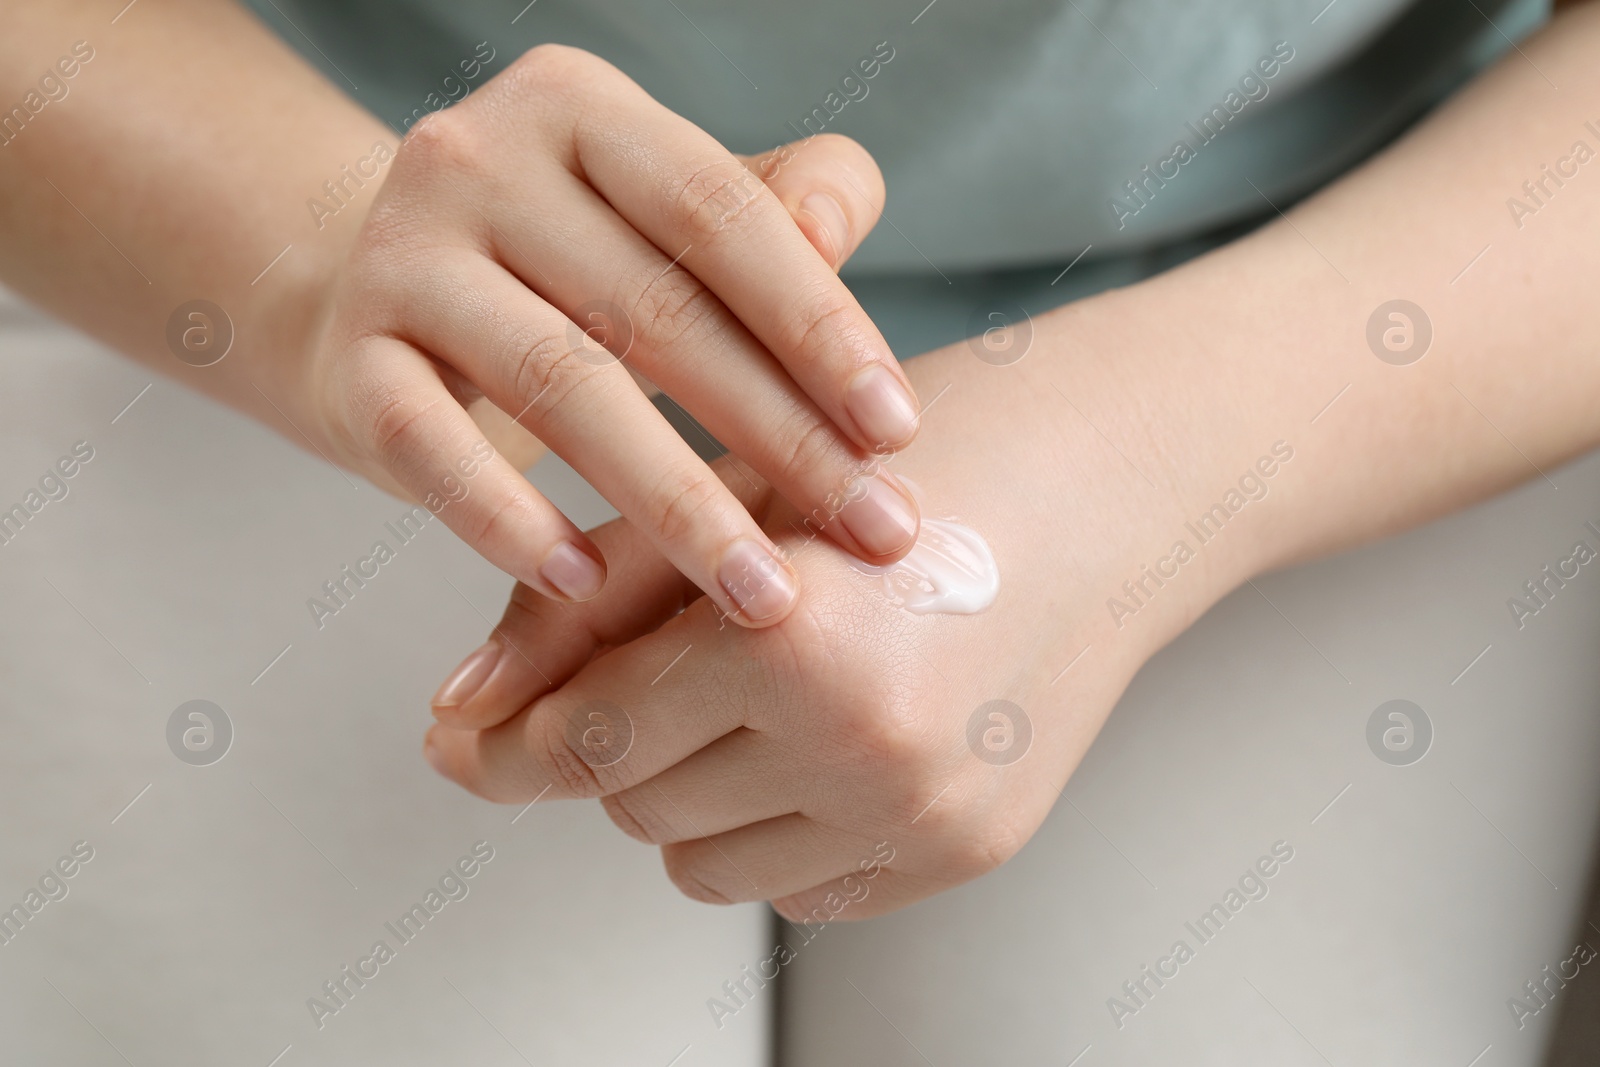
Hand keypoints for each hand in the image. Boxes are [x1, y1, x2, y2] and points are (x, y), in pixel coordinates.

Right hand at [305, 45, 922, 625]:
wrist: (385, 291)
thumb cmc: (574, 259)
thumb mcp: (675, 210)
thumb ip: (782, 203)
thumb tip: (836, 235)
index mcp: (579, 107)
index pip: (720, 213)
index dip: (818, 322)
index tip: (897, 429)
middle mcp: (477, 159)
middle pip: (654, 309)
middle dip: (780, 434)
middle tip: (869, 530)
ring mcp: (400, 256)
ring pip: (560, 387)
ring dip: (675, 503)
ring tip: (760, 592)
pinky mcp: (349, 357)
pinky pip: (431, 447)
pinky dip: (508, 520)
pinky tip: (587, 584)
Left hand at [421, 314, 1252, 916]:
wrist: (1124, 485)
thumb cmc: (933, 453)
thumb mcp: (740, 491)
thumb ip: (586, 605)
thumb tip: (456, 721)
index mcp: (798, 637)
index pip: (588, 742)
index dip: (506, 747)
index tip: (462, 744)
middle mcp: (868, 752)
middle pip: (636, 812)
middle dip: (616, 743)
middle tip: (662, 658)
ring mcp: (925, 819)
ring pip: (706, 866)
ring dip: (691, 794)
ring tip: (754, 691)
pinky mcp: (967, 855)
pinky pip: (799, 888)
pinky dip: (776, 826)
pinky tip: (824, 733)